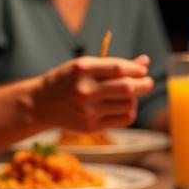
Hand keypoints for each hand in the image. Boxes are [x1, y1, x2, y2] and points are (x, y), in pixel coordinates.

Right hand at [34, 55, 153, 129]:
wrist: (41, 104)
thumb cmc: (68, 80)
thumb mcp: (85, 66)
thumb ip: (114, 65)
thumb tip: (145, 61)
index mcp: (82, 69)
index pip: (119, 68)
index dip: (136, 69)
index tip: (143, 70)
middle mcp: (84, 90)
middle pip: (127, 87)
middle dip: (144, 84)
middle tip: (148, 83)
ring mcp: (88, 110)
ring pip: (128, 104)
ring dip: (135, 98)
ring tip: (129, 95)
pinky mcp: (91, 126)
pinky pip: (124, 119)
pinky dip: (130, 111)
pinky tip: (124, 106)